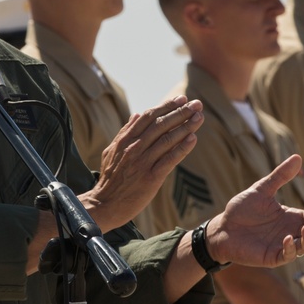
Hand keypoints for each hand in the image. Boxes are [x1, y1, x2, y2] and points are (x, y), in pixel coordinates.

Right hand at [92, 96, 203, 230]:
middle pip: (161, 125)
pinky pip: (169, 160)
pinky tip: (193, 138)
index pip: (149, 117)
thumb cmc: (110, 178)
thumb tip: (135, 114)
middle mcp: (134, 148)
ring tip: (199, 117)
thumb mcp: (112, 151)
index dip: (166, 106)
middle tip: (197, 104)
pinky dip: (182, 148)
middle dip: (181, 112)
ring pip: (167, 140)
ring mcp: (142, 162)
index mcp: (125, 140)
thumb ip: (124, 132)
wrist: (104, 204)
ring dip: (185, 126)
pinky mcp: (151, 178)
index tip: (182, 99)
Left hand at [205, 155, 303, 266]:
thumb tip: (298, 157)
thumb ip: (280, 176)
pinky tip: (287, 238)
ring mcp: (282, 245)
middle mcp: (291, 231)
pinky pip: (287, 256)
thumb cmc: (242, 209)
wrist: (222, 227)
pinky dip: (290, 249)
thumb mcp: (262, 189)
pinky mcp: (271, 256)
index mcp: (291, 217)